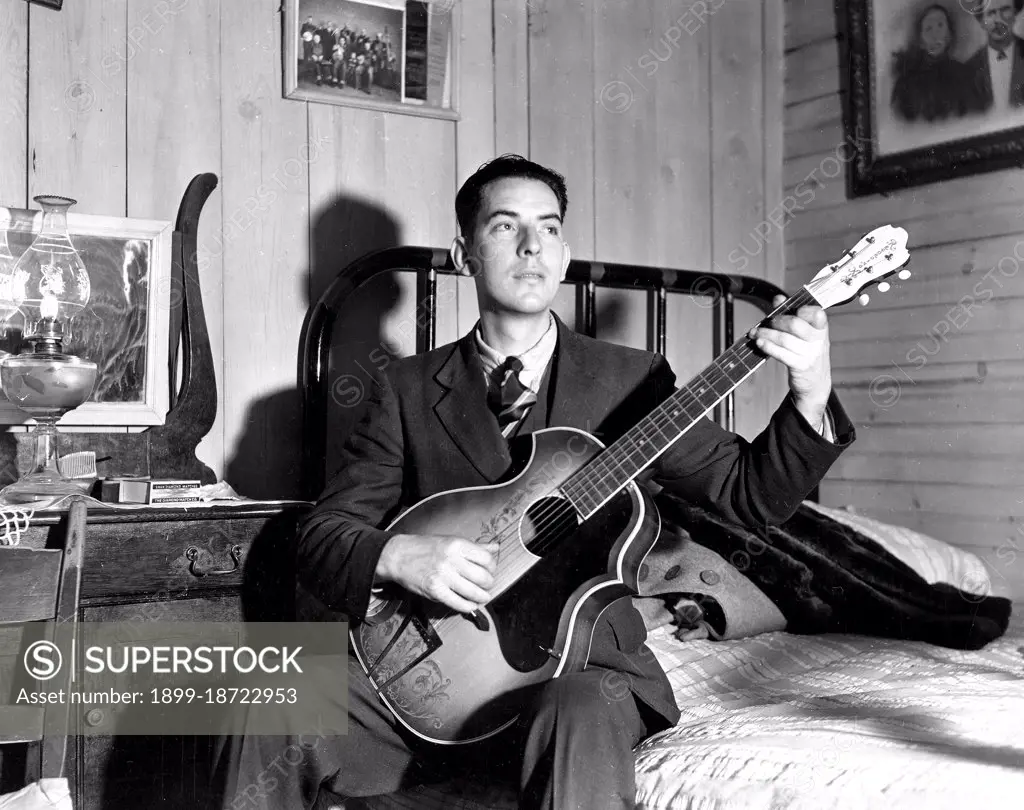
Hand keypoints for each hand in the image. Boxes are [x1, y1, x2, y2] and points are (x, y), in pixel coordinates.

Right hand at [375, 534, 498, 613]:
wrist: (398, 556)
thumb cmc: (425, 547)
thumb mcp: (450, 541)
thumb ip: (474, 546)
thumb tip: (495, 547)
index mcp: (457, 545)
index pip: (487, 559)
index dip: (492, 567)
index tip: (490, 570)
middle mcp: (451, 560)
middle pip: (483, 577)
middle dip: (489, 584)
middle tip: (487, 585)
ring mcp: (443, 577)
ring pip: (474, 593)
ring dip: (482, 597)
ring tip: (482, 596)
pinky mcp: (435, 591)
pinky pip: (459, 604)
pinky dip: (469, 606)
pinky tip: (470, 603)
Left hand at [749, 295, 832, 427]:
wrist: (815, 383)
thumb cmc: (807, 353)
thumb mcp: (805, 335)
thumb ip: (791, 315)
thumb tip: (778, 298)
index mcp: (821, 328)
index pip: (816, 313)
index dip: (801, 309)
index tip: (786, 309)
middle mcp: (818, 340)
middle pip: (795, 324)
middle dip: (776, 321)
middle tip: (767, 322)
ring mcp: (810, 354)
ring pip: (784, 339)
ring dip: (765, 334)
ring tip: (755, 333)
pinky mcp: (800, 366)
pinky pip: (781, 353)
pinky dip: (768, 346)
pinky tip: (759, 343)